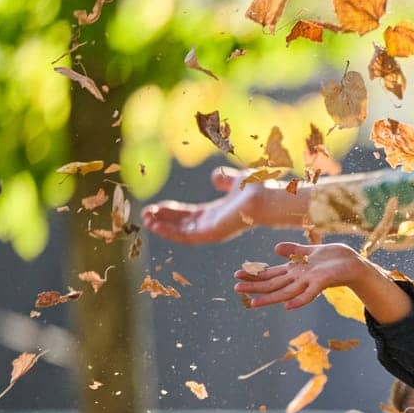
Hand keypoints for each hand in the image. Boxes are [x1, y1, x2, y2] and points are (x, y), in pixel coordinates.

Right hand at [142, 167, 304, 243]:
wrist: (268, 195)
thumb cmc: (259, 188)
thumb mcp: (236, 181)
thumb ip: (224, 179)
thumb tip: (214, 176)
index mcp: (218, 212)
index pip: (190, 214)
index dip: (171, 211)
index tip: (155, 206)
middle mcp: (214, 223)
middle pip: (182, 224)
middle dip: (163, 219)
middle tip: (145, 214)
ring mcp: (213, 230)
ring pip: (181, 232)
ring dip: (162, 226)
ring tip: (145, 219)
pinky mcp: (212, 234)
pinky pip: (186, 236)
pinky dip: (169, 231)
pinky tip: (155, 224)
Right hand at [233, 241, 369, 311]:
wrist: (354, 264)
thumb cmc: (332, 258)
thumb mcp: (309, 251)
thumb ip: (293, 251)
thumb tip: (274, 249)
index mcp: (295, 270)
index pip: (270, 273)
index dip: (254, 275)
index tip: (236, 275)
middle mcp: (299, 278)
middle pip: (273, 284)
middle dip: (255, 287)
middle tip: (236, 289)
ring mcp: (309, 282)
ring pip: (286, 292)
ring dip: (270, 298)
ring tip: (254, 303)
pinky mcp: (322, 282)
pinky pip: (309, 294)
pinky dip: (299, 300)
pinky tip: (288, 307)